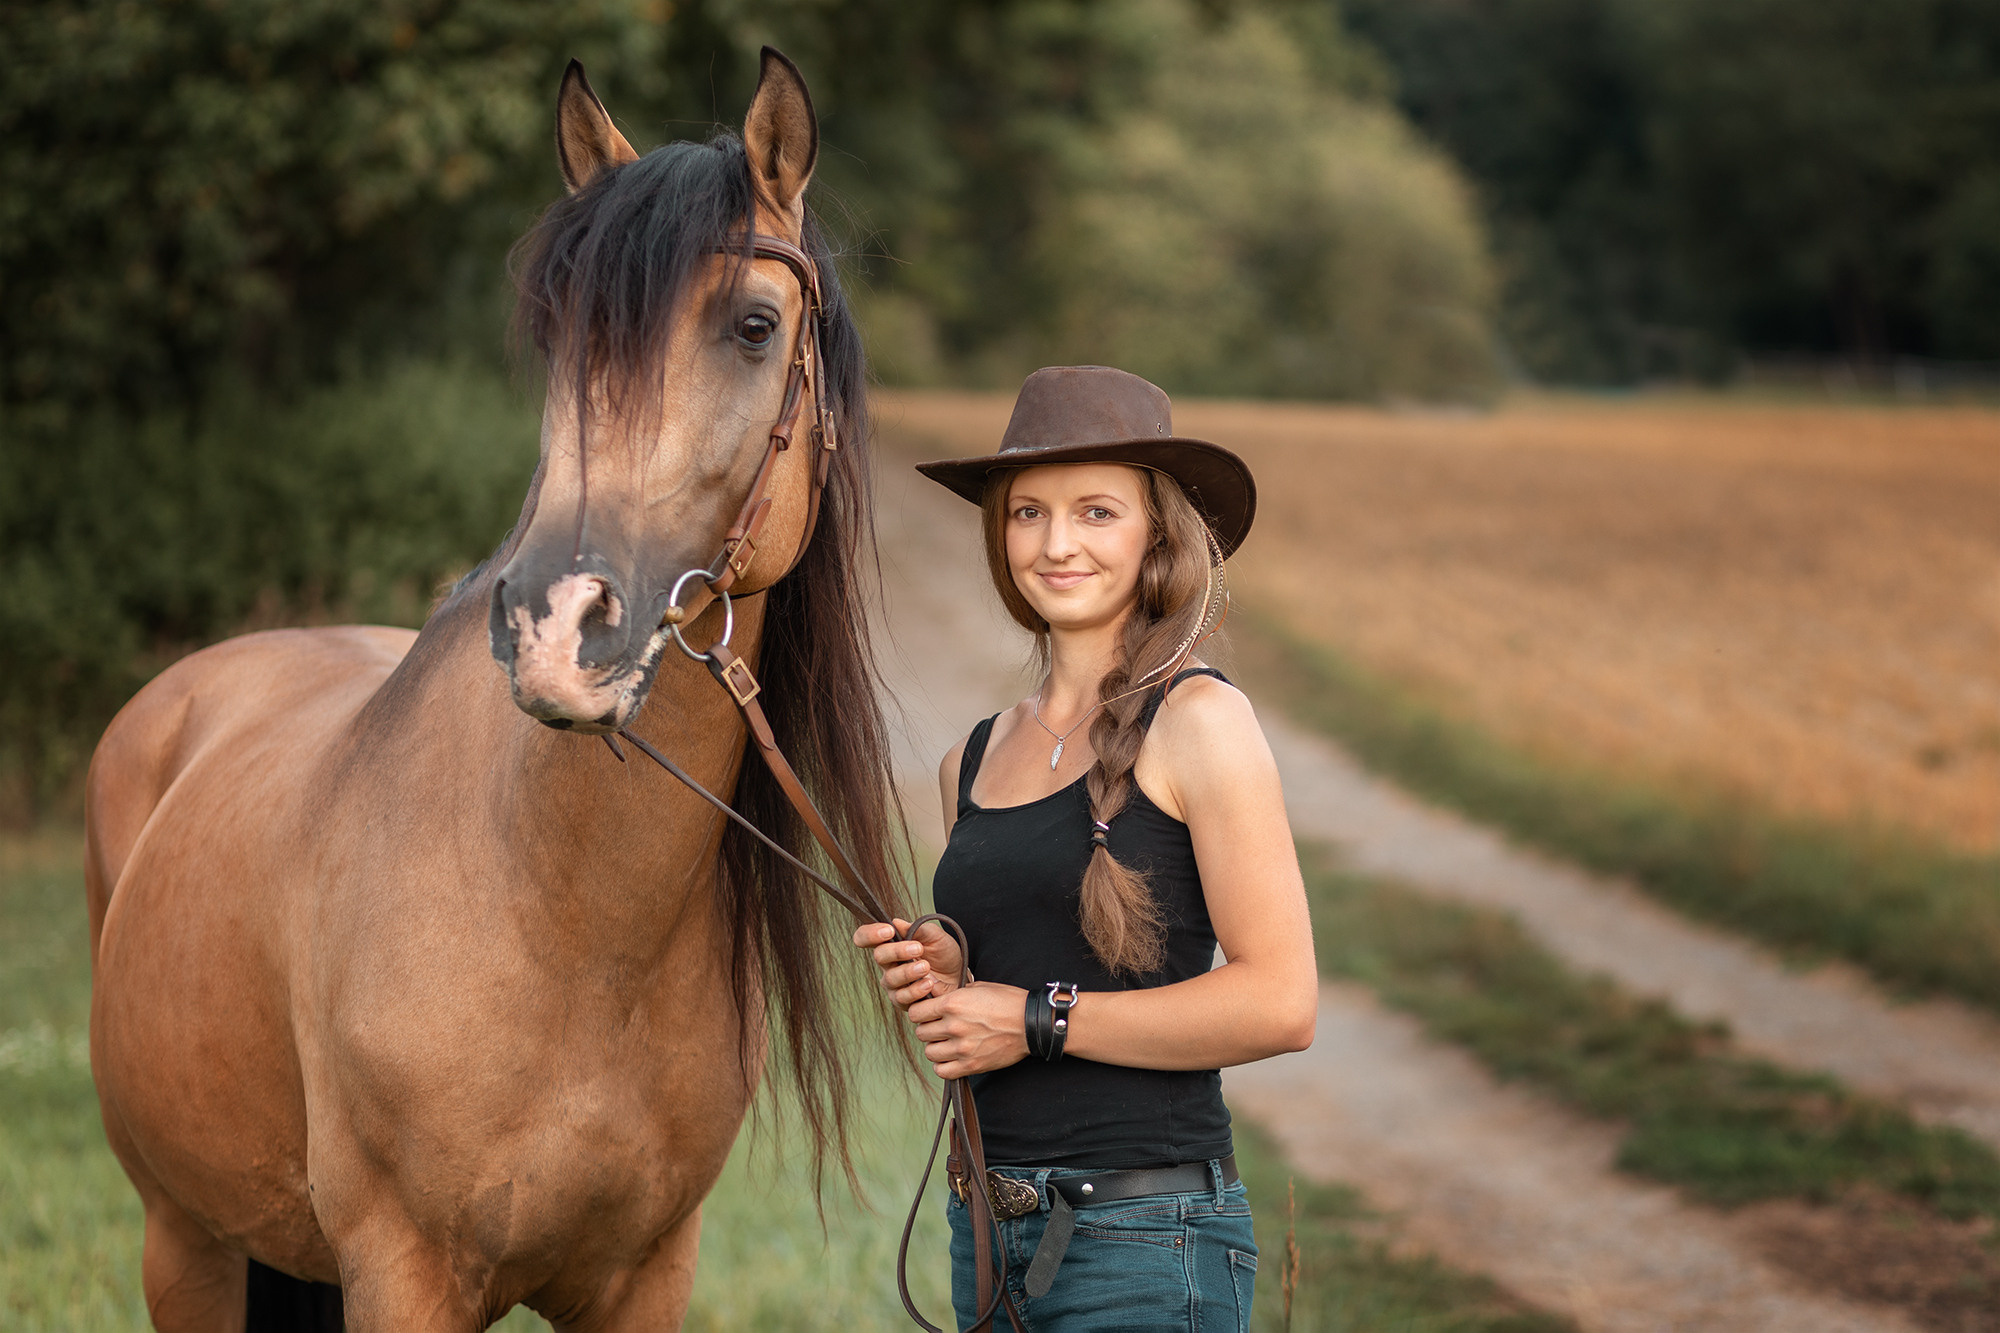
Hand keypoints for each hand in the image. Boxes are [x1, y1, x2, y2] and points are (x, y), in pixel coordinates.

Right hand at [853, 918, 965, 1012]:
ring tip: (926, 967)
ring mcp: (894, 984)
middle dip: (897, 951)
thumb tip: (896, 922)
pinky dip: (916, 989)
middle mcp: (888, 964)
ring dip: (908, 972)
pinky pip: (902, 997)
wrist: (960, 977)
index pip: (865, 937)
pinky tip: (929, 983)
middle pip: (879, 956)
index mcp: (890, 944)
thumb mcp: (935, 936)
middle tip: (917, 948)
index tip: (888, 931)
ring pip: (890, 979)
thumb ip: (916, 929)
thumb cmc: (944, 955)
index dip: (870, 934)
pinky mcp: (903, 1001)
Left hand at [908, 982, 1028, 1078]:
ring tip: (946, 1042)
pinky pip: (942, 1071)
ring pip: (929, 1052)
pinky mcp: (971, 1065)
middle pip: (921, 1033)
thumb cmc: (1007, 1001)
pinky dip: (943, 1065)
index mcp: (953, 1003)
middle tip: (939, 1027)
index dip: (921, 1012)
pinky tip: (951, 1057)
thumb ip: (951, 992)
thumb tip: (930, 992)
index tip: (929, 1013)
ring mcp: (962, 1048)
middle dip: (928, 1029)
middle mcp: (953, 1026)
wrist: (1031, 1023)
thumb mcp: (977, 987)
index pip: (916, 1013)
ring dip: (935, 1047)